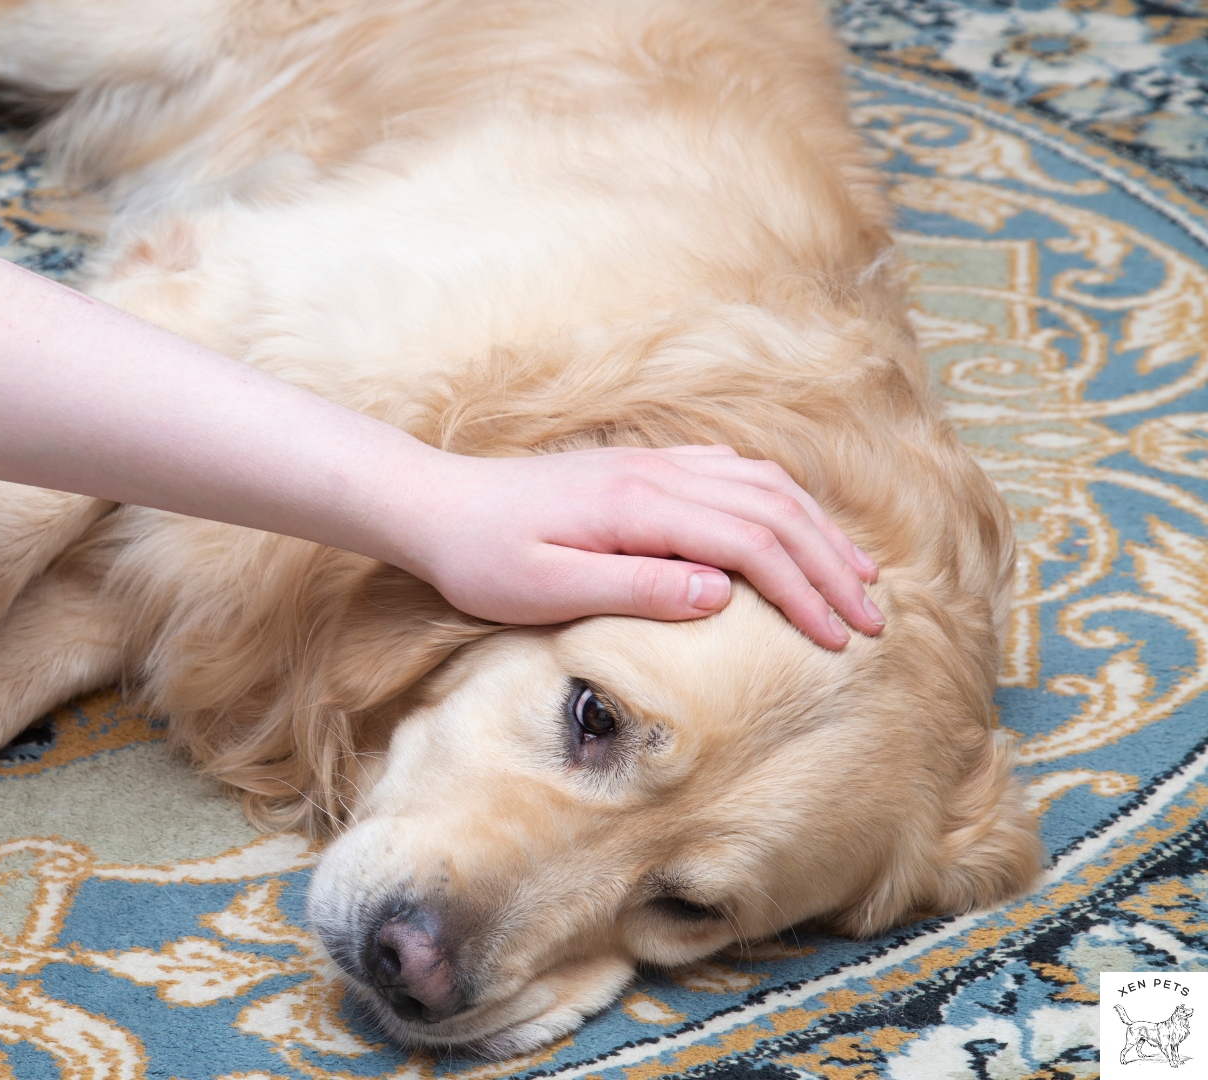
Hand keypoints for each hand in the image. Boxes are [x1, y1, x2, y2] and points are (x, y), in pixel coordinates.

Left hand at [398, 445, 881, 648]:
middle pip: (773, 508)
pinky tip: (795, 527)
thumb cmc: (481, 558)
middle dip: (831, 563)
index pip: (751, 542)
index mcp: (639, 506)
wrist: (433, 505)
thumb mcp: (547, 590)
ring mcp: (651, 464)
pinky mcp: (640, 469)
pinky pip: (731, 473)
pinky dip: (779, 501)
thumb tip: (721, 594)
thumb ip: (635, 588)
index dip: (804, 591)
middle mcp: (656, 473)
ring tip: (858, 575)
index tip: (841, 639)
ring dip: (816, 528)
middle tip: (875, 618)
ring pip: (761, 484)